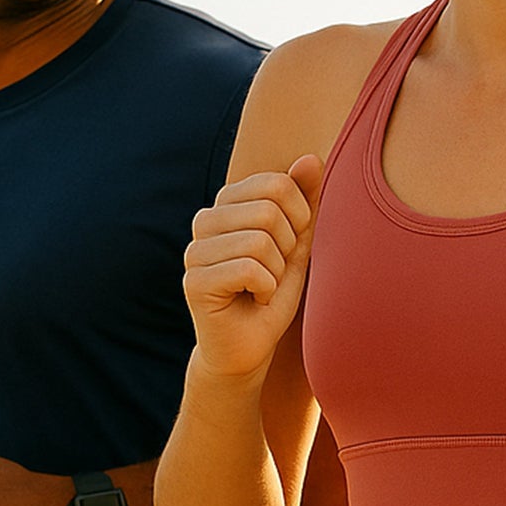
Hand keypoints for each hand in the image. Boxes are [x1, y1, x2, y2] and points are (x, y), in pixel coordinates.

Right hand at [183, 158, 322, 380]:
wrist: (249, 347)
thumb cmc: (272, 293)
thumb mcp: (296, 244)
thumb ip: (303, 201)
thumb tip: (310, 158)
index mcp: (228, 204)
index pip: (276, 184)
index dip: (298, 217)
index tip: (289, 246)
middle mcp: (205, 221)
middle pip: (268, 211)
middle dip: (286, 248)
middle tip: (274, 272)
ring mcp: (195, 250)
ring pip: (260, 241)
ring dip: (276, 272)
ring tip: (263, 287)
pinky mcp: (195, 281)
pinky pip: (249, 269)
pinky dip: (266, 289)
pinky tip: (254, 300)